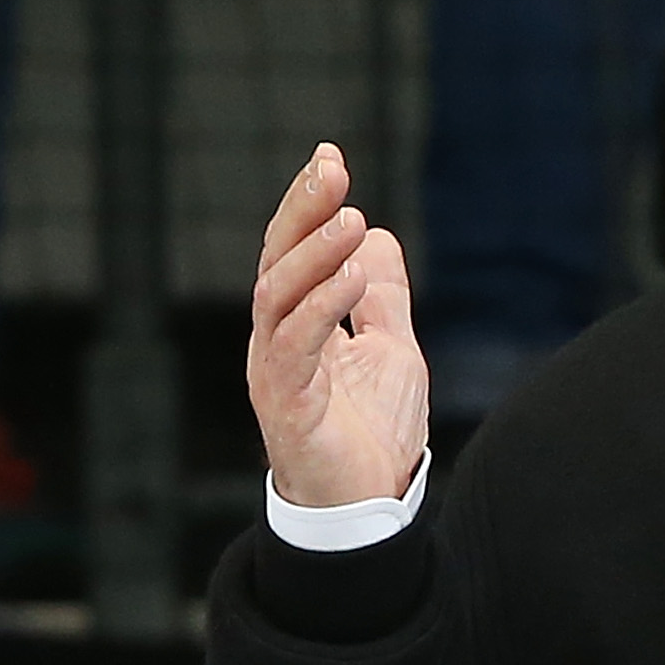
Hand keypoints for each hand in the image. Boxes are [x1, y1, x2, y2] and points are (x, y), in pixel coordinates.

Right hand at [247, 144, 428, 506]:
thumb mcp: (389, 349)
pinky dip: (321, 306)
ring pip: (277, 297)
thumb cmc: (370, 434)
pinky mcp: (286, 406)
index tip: (330, 158)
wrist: (369, 507)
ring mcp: (274, 372)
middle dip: (301, 211)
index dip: (307, 204)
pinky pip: (294, 346)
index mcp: (295, 324)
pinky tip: (352, 277)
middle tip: (331, 169)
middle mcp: (274, 341)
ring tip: (352, 219)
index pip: (293, 252)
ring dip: (315, 254)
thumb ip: (381, 298)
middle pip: (276, 262)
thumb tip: (377, 236)